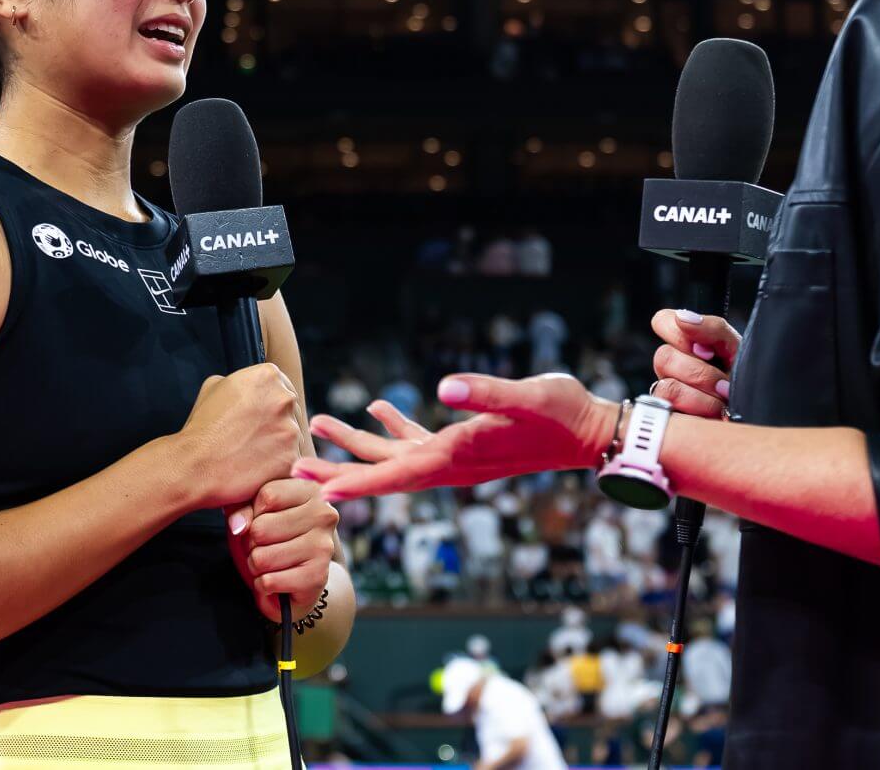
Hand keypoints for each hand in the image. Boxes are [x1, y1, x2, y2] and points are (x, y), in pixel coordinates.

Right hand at [177, 367, 303, 511]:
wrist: (193, 466)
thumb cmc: (201, 427)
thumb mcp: (213, 386)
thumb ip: (239, 380)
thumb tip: (247, 385)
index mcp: (268, 376)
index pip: (282, 388)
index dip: (268, 406)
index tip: (256, 419)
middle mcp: (284, 399)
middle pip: (291, 412)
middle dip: (276, 424)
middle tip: (252, 439)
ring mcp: (290, 429)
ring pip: (292, 438)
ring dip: (278, 446)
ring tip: (251, 456)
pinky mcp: (291, 458)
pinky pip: (291, 461)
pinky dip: (277, 468)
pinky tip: (256, 470)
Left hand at [223, 475, 337, 622]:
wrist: (302, 575)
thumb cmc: (274, 535)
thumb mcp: (255, 512)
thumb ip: (243, 509)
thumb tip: (239, 526)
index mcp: (310, 490)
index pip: (267, 495)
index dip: (253, 513)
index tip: (262, 520)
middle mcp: (323, 515)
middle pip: (260, 529)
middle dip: (250, 543)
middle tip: (262, 547)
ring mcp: (323, 546)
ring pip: (261, 558)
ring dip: (255, 566)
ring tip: (268, 563)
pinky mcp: (318, 576)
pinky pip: (268, 581)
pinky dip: (262, 585)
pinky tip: (274, 579)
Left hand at [295, 375, 618, 502]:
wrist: (588, 430)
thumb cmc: (561, 413)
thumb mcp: (526, 397)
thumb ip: (485, 393)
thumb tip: (443, 387)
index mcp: (457, 457)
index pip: (396, 476)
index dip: (356, 483)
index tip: (318, 491)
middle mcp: (450, 463)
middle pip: (382, 473)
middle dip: (338, 470)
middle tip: (291, 470)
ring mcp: (456, 455)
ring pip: (394, 456)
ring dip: (356, 444)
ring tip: (320, 425)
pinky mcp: (466, 442)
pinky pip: (418, 440)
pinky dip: (393, 427)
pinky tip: (377, 409)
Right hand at [647, 307, 739, 418]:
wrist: (756, 412)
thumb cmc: (746, 379)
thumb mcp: (736, 348)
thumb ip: (713, 328)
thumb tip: (682, 318)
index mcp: (685, 343)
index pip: (662, 322)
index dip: (679, 333)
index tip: (707, 350)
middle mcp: (672, 366)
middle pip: (663, 357)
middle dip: (699, 372)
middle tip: (723, 382)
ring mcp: (668, 392)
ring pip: (668, 385)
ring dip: (701, 393)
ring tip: (721, 399)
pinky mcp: (670, 416)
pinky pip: (673, 409)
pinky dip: (700, 408)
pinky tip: (714, 411)